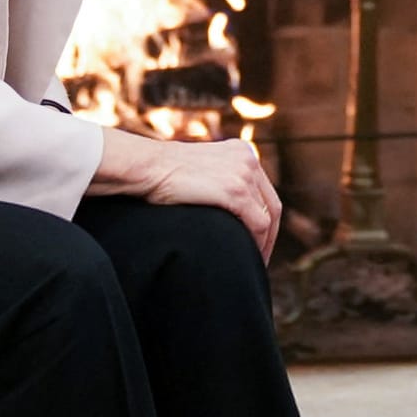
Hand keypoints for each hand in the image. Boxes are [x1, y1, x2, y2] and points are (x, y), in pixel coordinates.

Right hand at [93, 130, 282, 259]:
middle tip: (260, 259)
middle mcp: (248, 159)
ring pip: (268, 218)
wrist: (144, 167)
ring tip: (254, 264)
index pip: (263, 192)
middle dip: (270, 236)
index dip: (265, 220)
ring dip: (264, 244)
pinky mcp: (235, 190)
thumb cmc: (160, 174)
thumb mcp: (198, 171)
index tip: (258, 242)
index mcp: (241, 152)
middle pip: (272, 205)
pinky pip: (258, 224)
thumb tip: (225, 209)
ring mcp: (244, 174)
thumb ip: (217, 181)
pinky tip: (249, 258)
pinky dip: (258, 244)